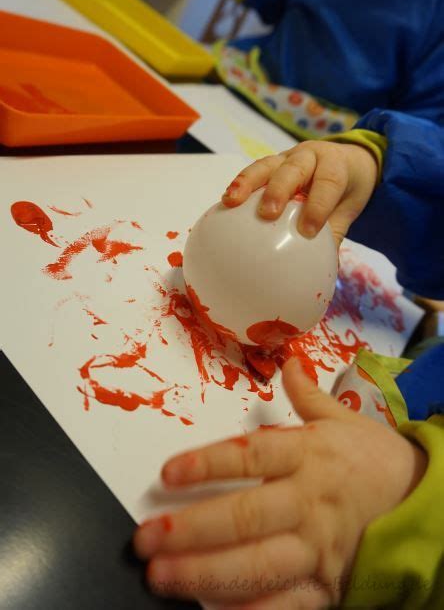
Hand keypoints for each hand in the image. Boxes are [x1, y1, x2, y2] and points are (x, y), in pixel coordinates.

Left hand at [134, 359, 425, 607]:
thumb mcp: (342, 419)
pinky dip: (250, 609)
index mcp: (309, 454)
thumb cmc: (371, 458)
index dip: (208, 464)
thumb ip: (307, 394)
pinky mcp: (327, 583)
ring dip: (206, 572)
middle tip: (146, 537)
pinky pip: (287, 603)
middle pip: (246, 515)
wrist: (422, 503)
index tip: (167, 473)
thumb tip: (288, 361)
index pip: (252, 456)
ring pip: (258, 563)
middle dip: (192, 528)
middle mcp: (309, 500)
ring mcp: (318, 546)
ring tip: (161, 576)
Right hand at [222, 141, 378, 246]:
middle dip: (278, 190)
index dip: (318, 206)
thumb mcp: (347, 210)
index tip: (308, 232)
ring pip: (266, 165)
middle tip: (267, 214)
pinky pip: (253, 172)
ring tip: (231, 201)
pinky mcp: (270, 164)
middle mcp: (309, 157)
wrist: (347, 161)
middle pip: (292, 168)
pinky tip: (225, 202)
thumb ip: (333, 236)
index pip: (328, 183)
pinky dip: (238, 185)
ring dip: (247, 182)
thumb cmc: (344, 189)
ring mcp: (286, 157)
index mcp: (335, 166)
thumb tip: (320, 272)